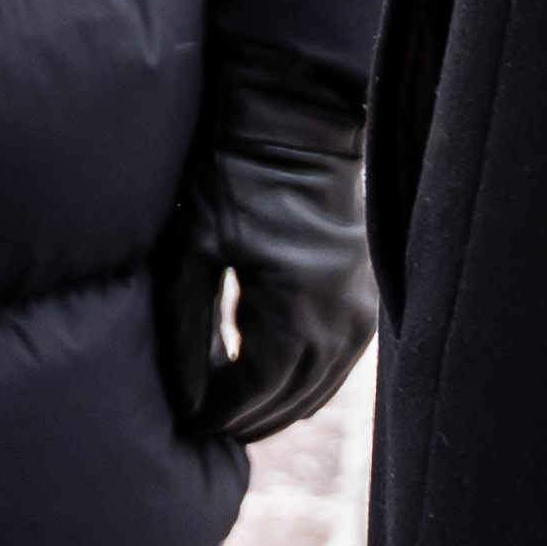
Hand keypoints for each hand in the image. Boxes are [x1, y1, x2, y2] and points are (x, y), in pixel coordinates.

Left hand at [152, 68, 375, 445]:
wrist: (296, 120)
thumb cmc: (234, 176)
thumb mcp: (193, 251)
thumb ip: (185, 331)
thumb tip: (185, 402)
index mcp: (296, 313)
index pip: (252, 395)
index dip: (214, 416)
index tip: (181, 423)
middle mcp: (340, 323)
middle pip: (288, 403)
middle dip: (242, 420)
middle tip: (199, 425)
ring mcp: (360, 313)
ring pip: (316, 391)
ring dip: (273, 407)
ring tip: (227, 410)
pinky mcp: (364, 299)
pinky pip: (335, 365)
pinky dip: (301, 382)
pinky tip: (266, 381)